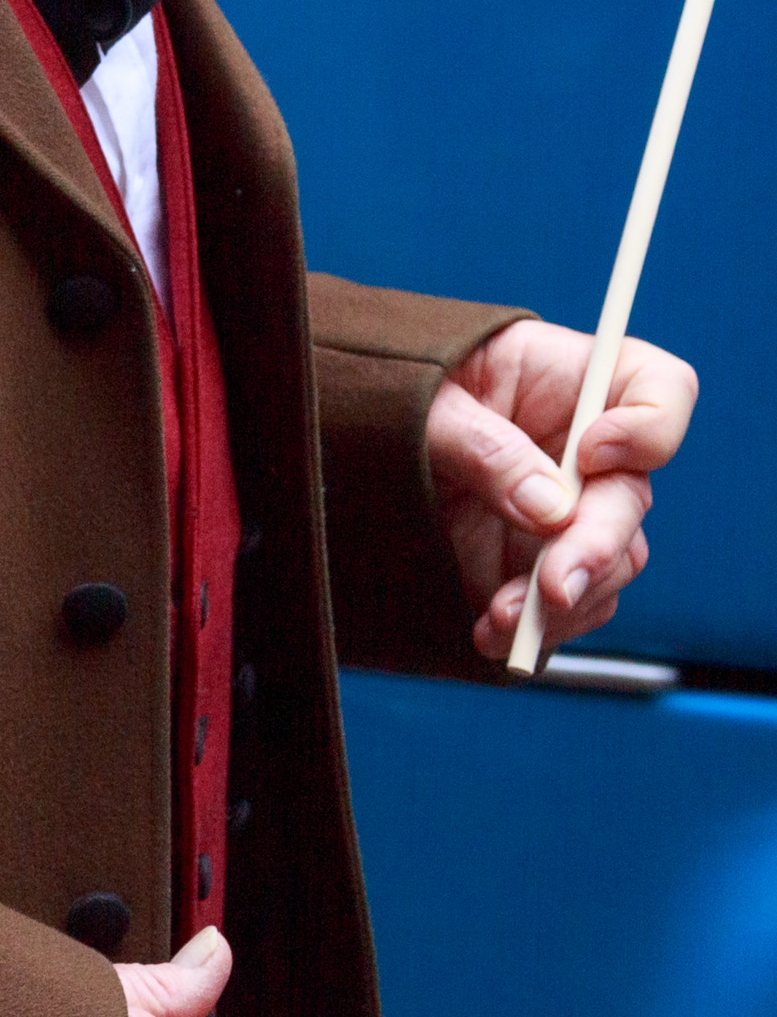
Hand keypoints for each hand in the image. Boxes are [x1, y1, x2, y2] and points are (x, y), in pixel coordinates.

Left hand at [425, 318, 696, 659]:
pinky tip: (496, 635)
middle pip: (631, 498)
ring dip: (564, 600)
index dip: (648, 428)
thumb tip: (548, 509)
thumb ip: (482, 444)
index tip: (591, 453)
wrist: (355, 427)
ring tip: (505, 618)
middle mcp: (587, 451)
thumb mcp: (423, 400)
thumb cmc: (392, 385)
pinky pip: (568, 601)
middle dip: (597, 548)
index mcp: (574, 381)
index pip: (662, 390)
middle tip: (553, 585)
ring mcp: (568, 509)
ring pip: (610, 562)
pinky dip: (538, 625)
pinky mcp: (536, 558)